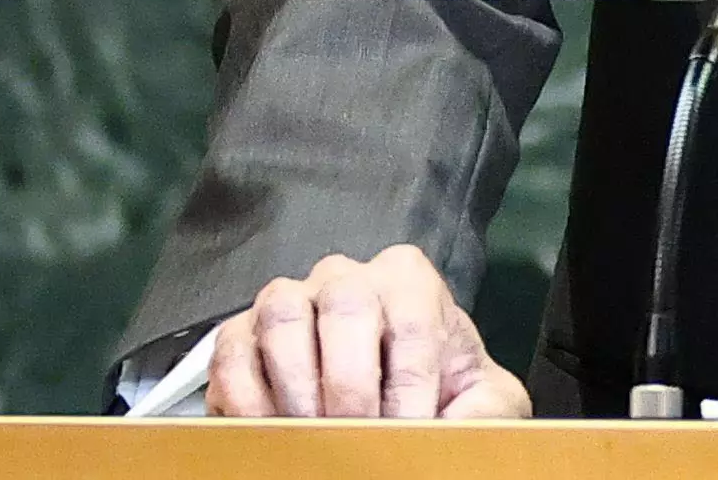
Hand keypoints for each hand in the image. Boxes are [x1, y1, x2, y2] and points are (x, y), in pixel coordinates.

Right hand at [206, 245, 531, 418]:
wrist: (394, 402)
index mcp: (408, 280)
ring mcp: (287, 300)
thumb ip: (488, 408)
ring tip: (316, 439)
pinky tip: (272, 435)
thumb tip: (459, 430)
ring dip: (298, 390)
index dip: (410, 385)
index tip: (410, 429)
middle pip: (345, 304)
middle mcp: (345, 278)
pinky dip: (246, 401)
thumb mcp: (482, 400)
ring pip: (281, 317)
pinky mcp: (240, 335)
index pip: (412, 319)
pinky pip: (230, 354)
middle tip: (357, 435)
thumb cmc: (439, 392)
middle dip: (351, 383)